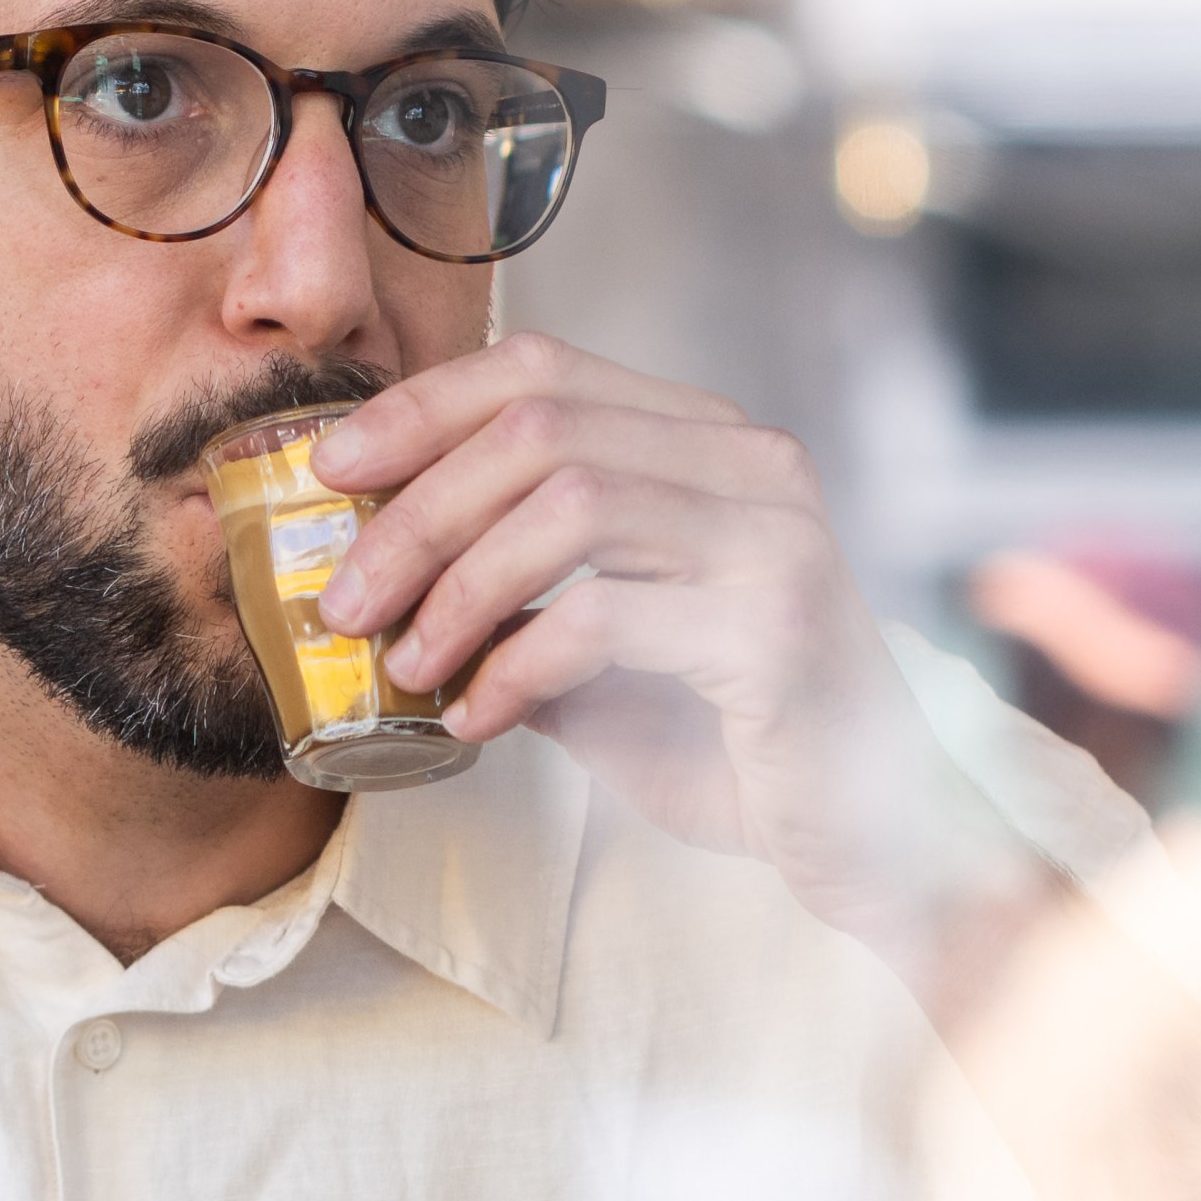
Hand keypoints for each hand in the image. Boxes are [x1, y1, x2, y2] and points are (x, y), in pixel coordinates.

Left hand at [309, 335, 931, 939]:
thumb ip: (514, 597)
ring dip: (458, 584)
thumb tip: (374, 574)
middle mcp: (751, 464)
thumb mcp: (597, 652)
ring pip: (569, 502)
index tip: (333, 473)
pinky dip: (517, 664)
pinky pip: (606, 614)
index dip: (423, 408)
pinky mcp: (777, 624)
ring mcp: (774, 535)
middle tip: (346, 599)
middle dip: (418, 512)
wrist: (867, 834)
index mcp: (706, 442)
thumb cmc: (727, 738)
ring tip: (407, 663)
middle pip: (541, 428)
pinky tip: (478, 719)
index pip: (545, 367)